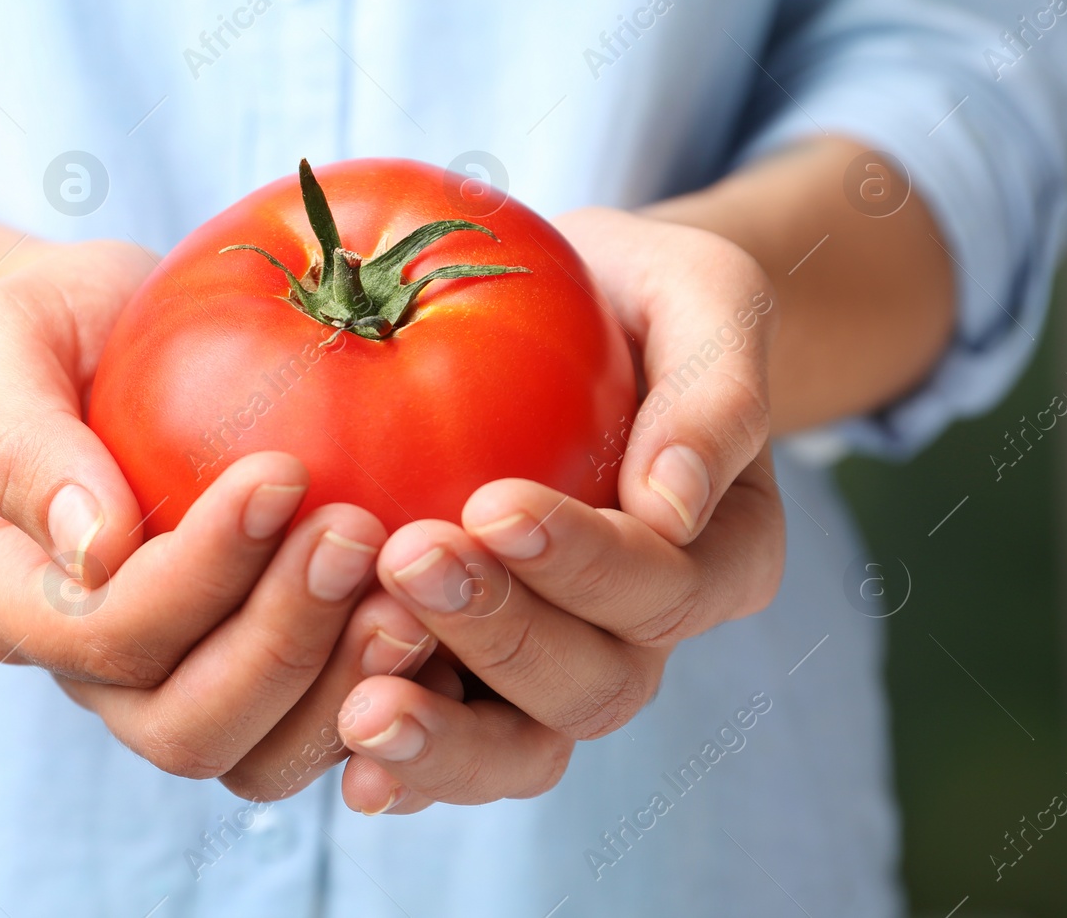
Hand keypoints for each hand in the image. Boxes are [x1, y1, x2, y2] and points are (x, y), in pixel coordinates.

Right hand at [0, 240, 412, 778]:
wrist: (107, 341)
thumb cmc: (50, 329)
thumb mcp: (0, 341)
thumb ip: (23, 440)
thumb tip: (93, 546)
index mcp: (13, 606)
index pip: (105, 633)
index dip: (198, 573)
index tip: (282, 471)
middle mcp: (94, 675)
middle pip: (184, 726)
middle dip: (281, 641)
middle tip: (356, 532)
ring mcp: (179, 688)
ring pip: (260, 756)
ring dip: (342, 684)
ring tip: (413, 594)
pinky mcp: (263, 680)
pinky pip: (323, 728)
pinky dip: (385, 692)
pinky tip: (441, 617)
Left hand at [331, 208, 786, 813]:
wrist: (569, 317)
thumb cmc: (638, 298)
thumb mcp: (703, 298)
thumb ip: (715, 391)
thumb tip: (671, 505)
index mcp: (720, 551)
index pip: (663, 586)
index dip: (582, 562)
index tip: (491, 503)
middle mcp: (642, 631)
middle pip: (594, 684)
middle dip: (501, 634)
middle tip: (410, 559)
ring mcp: (556, 665)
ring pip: (524, 747)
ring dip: (447, 738)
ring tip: (363, 710)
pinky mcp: (477, 679)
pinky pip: (452, 745)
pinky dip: (407, 767)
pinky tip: (346, 762)